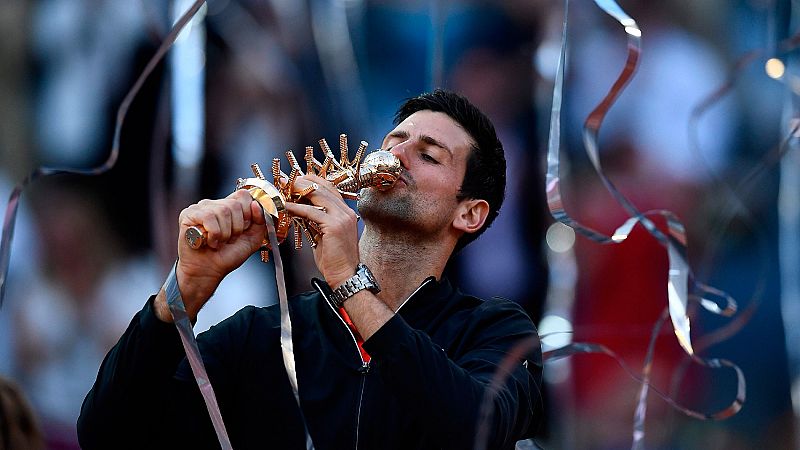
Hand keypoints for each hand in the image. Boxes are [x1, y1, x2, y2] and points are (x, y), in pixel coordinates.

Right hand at [156, 189, 267, 321]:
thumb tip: (255, 204)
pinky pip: (208, 217)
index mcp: (229, 206)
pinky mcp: (188, 214)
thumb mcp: (252, 239)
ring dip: (224, 233)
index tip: (243, 229)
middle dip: (236, 228)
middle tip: (228, 240)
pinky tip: (209, 242)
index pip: (243, 195)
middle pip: (235, 204)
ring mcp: (200, 207)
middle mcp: (214, 204)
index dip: (248, 213)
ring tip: (218, 242)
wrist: (208, 272)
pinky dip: (213, 234)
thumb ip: (260, 221)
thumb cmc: (227, 256)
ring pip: (223, 210)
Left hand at [284, 175, 360, 287]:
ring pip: (318, 195)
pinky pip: (311, 211)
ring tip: (284, 191)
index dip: (311, 182)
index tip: (296, 181)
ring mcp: (342, 217)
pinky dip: (297, 207)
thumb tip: (299, 212)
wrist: (345, 275)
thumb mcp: (324, 236)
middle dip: (302, 182)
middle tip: (286, 182)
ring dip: (298, 191)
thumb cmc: (334, 260)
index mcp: (345, 213)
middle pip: (323, 187)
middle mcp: (346, 212)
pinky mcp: (334, 226)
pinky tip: (286, 207)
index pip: (329, 188)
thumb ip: (315, 222)